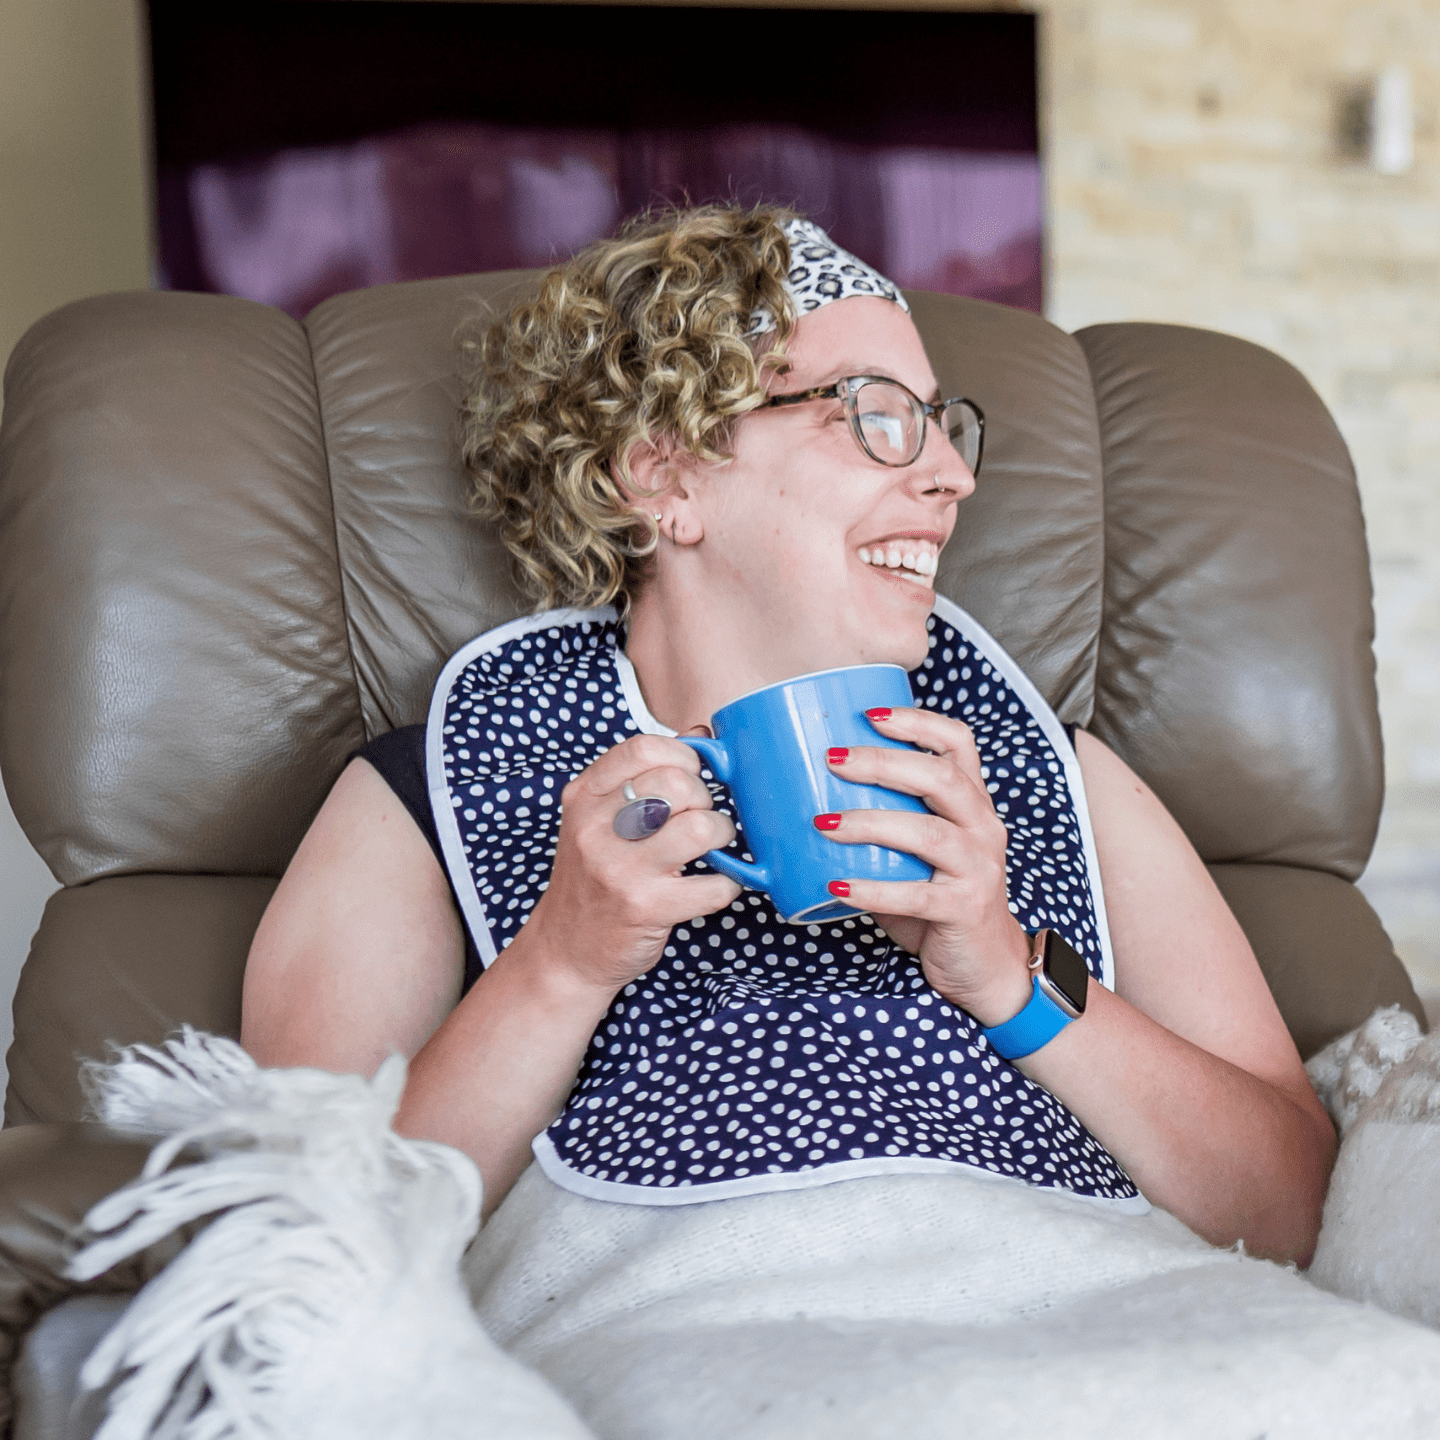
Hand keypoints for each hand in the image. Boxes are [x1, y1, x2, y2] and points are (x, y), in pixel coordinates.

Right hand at [519, 734, 739, 996]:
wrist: (566, 949)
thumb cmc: (592, 877)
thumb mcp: (597, 819)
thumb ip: (641, 775)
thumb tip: (701, 733)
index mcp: (583, 797)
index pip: (643, 749)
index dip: (683, 756)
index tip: (691, 775)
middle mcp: (595, 829)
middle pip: (677, 784)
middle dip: (704, 799)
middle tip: (700, 817)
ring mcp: (620, 870)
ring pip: (700, 828)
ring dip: (721, 834)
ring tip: (711, 846)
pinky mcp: (646, 909)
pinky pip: (714, 884)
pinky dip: (727, 883)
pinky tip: (714, 884)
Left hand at [818, 708, 1032, 1025]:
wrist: (987, 965)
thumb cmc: (940, 900)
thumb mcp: (917, 855)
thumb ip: (881, 827)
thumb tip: (804, 802)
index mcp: (973, 803)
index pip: (959, 743)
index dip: (918, 721)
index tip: (869, 713)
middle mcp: (983, 827)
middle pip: (940, 777)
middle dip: (883, 762)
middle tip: (832, 759)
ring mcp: (979, 868)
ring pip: (927, 833)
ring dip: (871, 823)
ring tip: (824, 823)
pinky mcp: (965, 908)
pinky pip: (916, 895)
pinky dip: (873, 888)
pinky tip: (837, 887)